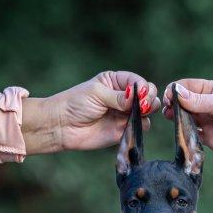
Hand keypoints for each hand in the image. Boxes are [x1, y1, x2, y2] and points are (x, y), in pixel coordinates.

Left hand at [22, 71, 159, 153]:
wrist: (62, 126)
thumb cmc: (75, 104)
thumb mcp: (97, 93)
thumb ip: (119, 96)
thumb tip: (138, 97)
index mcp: (116, 82)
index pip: (139, 81)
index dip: (144, 87)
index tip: (141, 93)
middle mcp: (124, 97)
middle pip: (148, 95)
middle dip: (149, 99)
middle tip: (143, 105)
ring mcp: (124, 114)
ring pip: (148, 112)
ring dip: (147, 112)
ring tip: (138, 113)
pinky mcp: (124, 131)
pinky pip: (140, 128)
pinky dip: (141, 126)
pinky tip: (132, 125)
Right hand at [163, 79, 212, 155]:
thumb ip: (198, 100)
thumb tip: (176, 93)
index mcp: (210, 90)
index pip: (186, 86)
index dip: (175, 91)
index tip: (169, 98)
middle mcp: (206, 105)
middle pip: (182, 103)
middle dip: (172, 106)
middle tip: (167, 111)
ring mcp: (206, 121)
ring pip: (184, 120)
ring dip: (176, 120)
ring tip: (172, 121)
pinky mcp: (208, 138)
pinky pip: (191, 136)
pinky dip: (184, 135)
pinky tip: (182, 134)